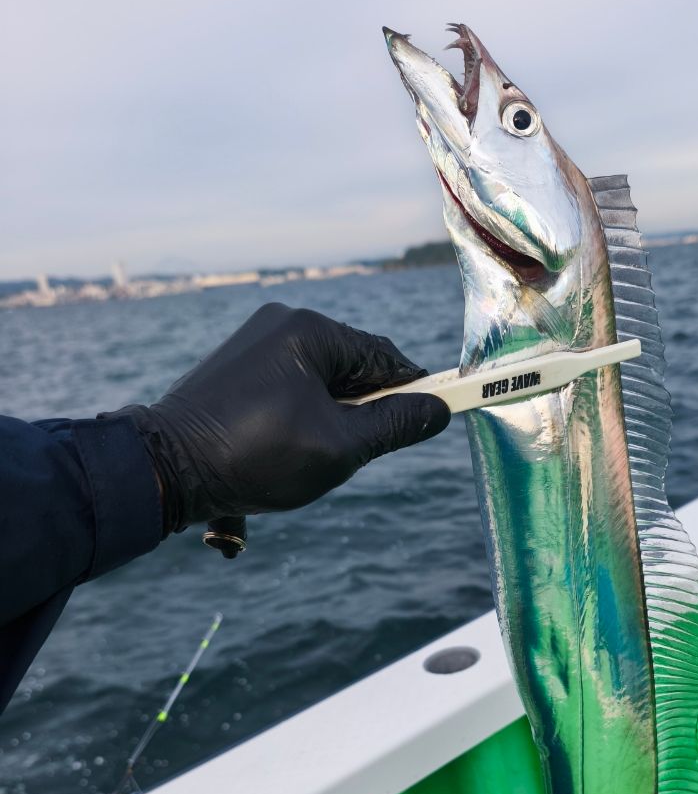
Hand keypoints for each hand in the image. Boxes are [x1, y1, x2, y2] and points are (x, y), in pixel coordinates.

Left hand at [102, 303, 450, 535]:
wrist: (162, 468)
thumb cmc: (255, 454)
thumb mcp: (340, 446)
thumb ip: (395, 425)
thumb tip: (438, 410)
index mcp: (309, 330)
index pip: (384, 357)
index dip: (414, 389)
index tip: (435, 417)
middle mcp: (279, 325)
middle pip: (351, 371)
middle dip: (360, 416)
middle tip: (354, 458)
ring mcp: (251, 346)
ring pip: (317, 387)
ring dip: (325, 427)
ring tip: (305, 465)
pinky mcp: (231, 371)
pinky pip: (285, 394)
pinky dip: (294, 426)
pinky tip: (279, 460)